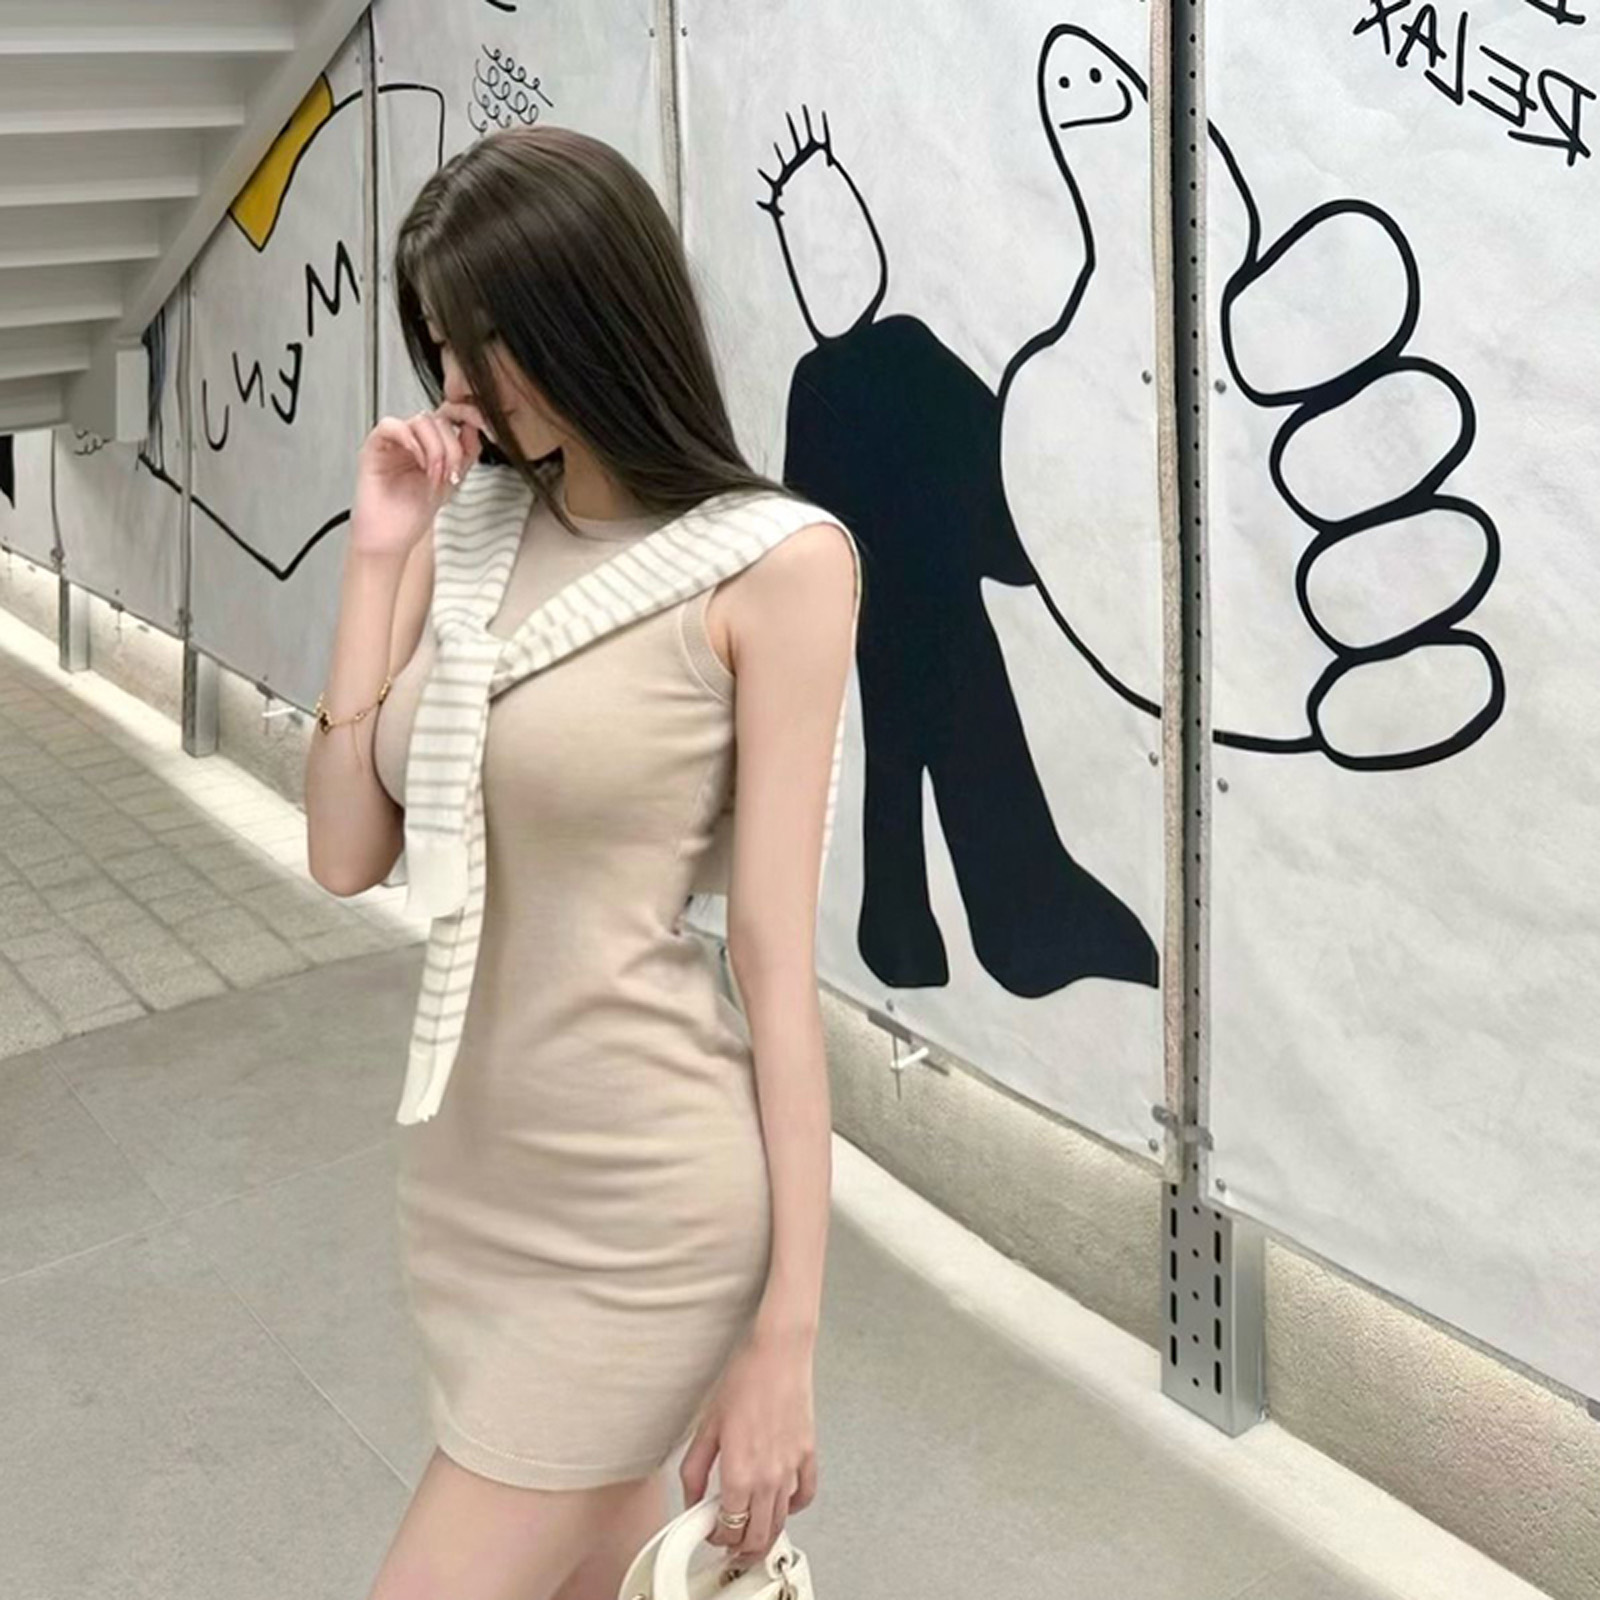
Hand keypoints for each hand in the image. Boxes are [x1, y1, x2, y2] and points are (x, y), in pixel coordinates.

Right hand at [348, 399, 488, 559]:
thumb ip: (466, 454)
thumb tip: (475, 427)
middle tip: (451, 474)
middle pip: (439, 419)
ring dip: (436, 448)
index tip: (482, 429)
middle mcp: (412, 440)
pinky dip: (411, 441)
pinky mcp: (374, 446)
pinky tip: (420, 463)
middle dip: (452, 447)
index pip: (450, 417)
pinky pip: (391, 426)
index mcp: (430, 445)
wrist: (391, 538)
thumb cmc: (413, 515)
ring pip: (421, 421)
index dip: (467, 418)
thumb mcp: (452, 482)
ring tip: (436, 475)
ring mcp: (394, 442)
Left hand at [678, 1323, 817, 1564]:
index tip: (710, 1530)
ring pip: (780, 1522)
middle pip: (757, 1535)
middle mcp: (768, 1476)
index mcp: (740, 1472)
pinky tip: (780, 1504)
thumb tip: (692, 1498)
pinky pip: (804, 1496)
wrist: (778, 1354)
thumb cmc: (744, 1380)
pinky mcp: (807, 1455)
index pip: (729, 1528)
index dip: (717, 1536)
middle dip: (741, 1548)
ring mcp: (791, 1468)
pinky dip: (793, 1508)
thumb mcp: (707, 1426)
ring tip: (750, 1532)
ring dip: (765, 1535)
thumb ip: (695, 1470)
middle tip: (729, 1542)